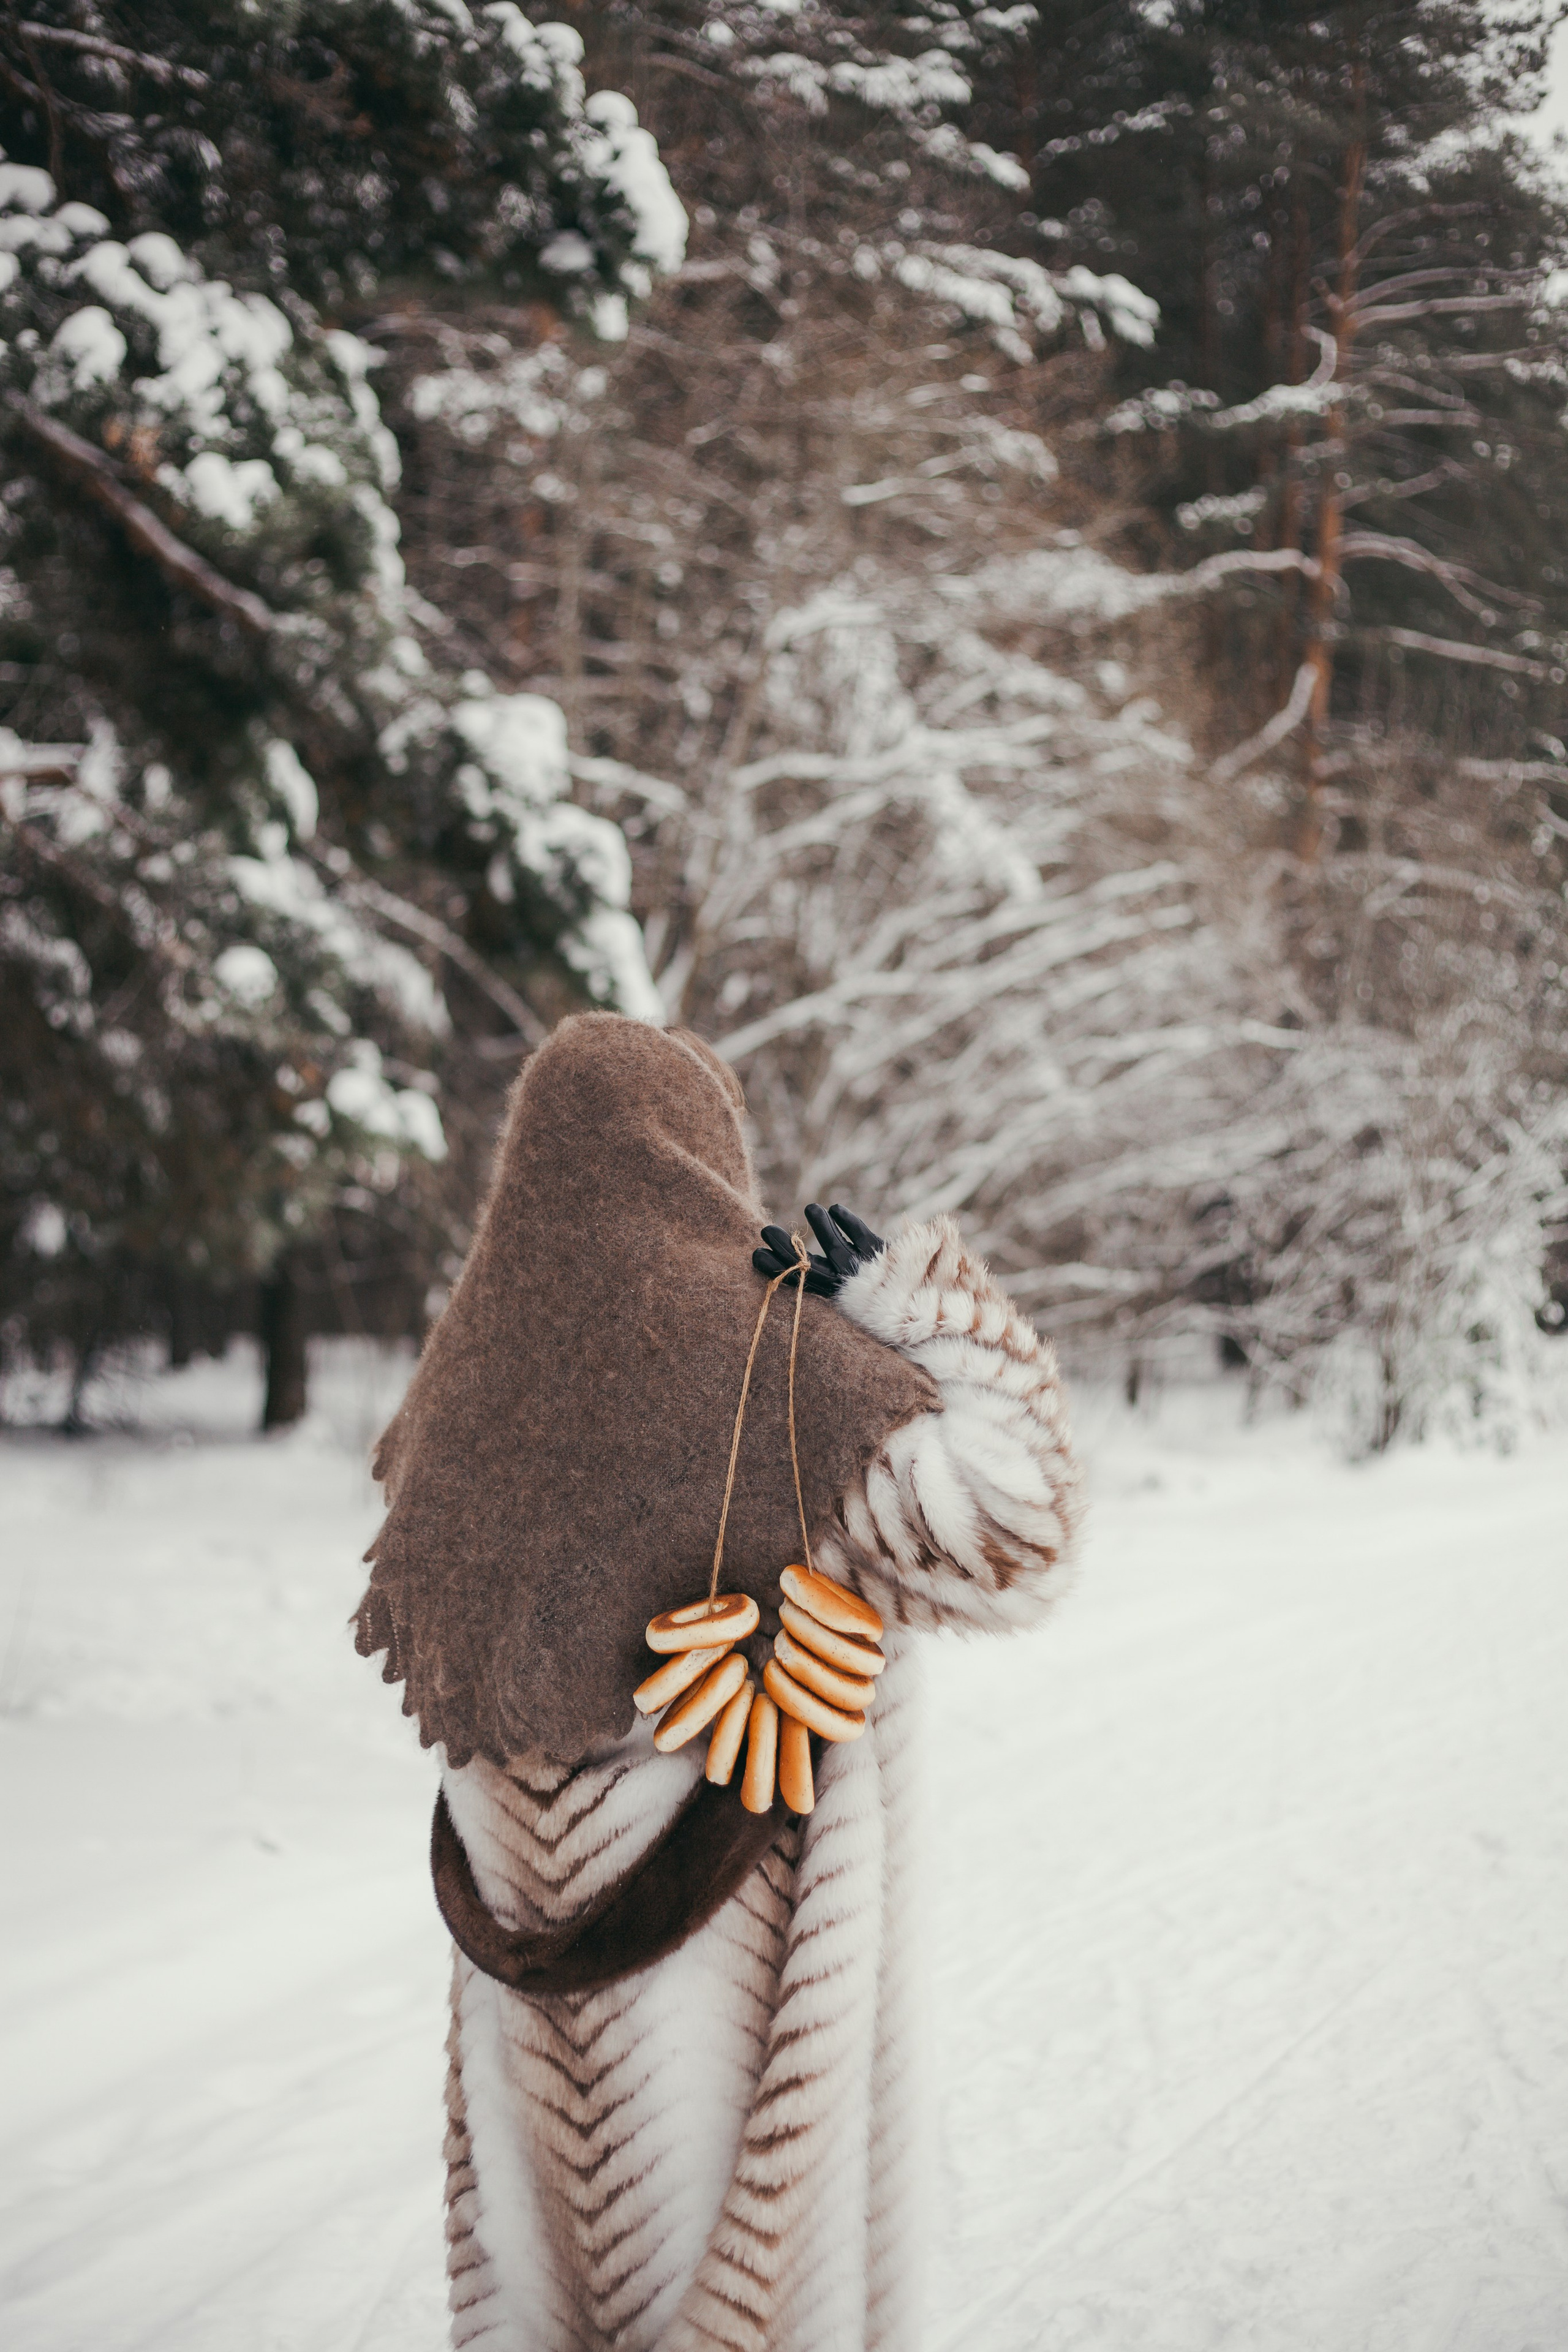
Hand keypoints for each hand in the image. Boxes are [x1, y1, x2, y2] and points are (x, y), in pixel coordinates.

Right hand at [752, 1202, 885, 1296]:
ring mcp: (863, 1270)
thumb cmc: (877, 1288)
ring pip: (837, 1248)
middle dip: (786, 1250)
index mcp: (832, 1292)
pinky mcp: (881, 1255)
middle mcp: (844, 1284)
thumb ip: (823, 1266)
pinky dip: (849, 1223)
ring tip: (810, 1208)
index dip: (776, 1269)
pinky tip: (835, 1208)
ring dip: (822, 1228)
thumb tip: (794, 1250)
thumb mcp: (845, 1281)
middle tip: (765, 1230)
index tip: (755, 1254)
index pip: (798, 1280)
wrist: (916, 1300)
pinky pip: (862, 1237)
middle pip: (810, 1267)